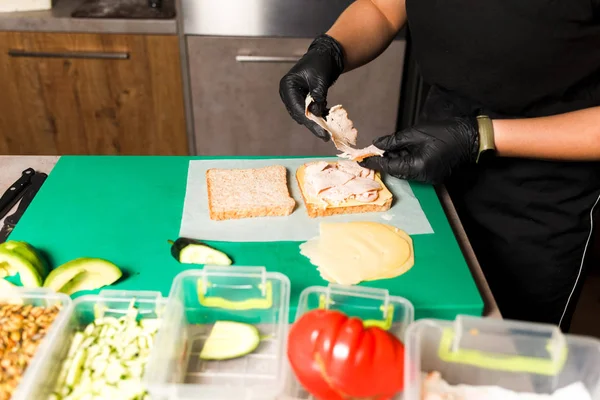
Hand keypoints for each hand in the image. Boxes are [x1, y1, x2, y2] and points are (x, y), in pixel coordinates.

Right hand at [279, 34, 344, 140]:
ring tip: (329, 129)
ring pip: (304, 115)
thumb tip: (316, 113)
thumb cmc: (321, 62)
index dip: (309, 122)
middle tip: (326, 135)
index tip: (321, 132)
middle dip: (312, 125)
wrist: (326, 55)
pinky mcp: (303, 99)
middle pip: (299, 115)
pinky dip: (318, 115)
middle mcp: (288, 93)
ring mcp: (295, 97)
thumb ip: (317, 96)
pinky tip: (328, 118)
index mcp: (288, 86)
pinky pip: (309, 111)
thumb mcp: (320, 79)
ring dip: (316, 121)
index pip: (297, 109)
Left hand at [360, 117, 479, 183]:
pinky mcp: (433, 175)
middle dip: (386, 159)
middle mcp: (421, 177)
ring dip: (396, 159)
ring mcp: (428, 178)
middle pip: (396, 170)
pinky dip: (407, 161)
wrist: (470, 137)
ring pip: (405, 170)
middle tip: (375, 150)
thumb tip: (378, 144)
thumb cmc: (446, 133)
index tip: (362, 159)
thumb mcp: (415, 133)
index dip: (374, 161)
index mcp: (416, 167)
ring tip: (392, 147)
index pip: (389, 166)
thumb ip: (394, 141)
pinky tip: (405, 150)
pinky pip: (414, 170)